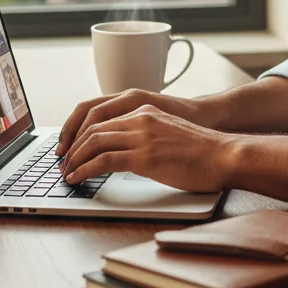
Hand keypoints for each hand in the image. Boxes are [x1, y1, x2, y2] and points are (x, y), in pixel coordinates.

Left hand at [56, 88, 220, 157]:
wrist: (224, 154)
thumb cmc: (202, 151)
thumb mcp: (169, 133)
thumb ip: (147, 135)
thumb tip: (127, 153)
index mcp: (145, 109)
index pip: (100, 115)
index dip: (80, 132)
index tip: (71, 148)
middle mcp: (140, 117)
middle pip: (92, 127)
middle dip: (72, 147)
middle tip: (63, 163)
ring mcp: (142, 135)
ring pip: (93, 142)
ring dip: (74, 159)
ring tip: (67, 173)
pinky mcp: (144, 156)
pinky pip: (103, 160)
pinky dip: (85, 170)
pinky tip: (78, 178)